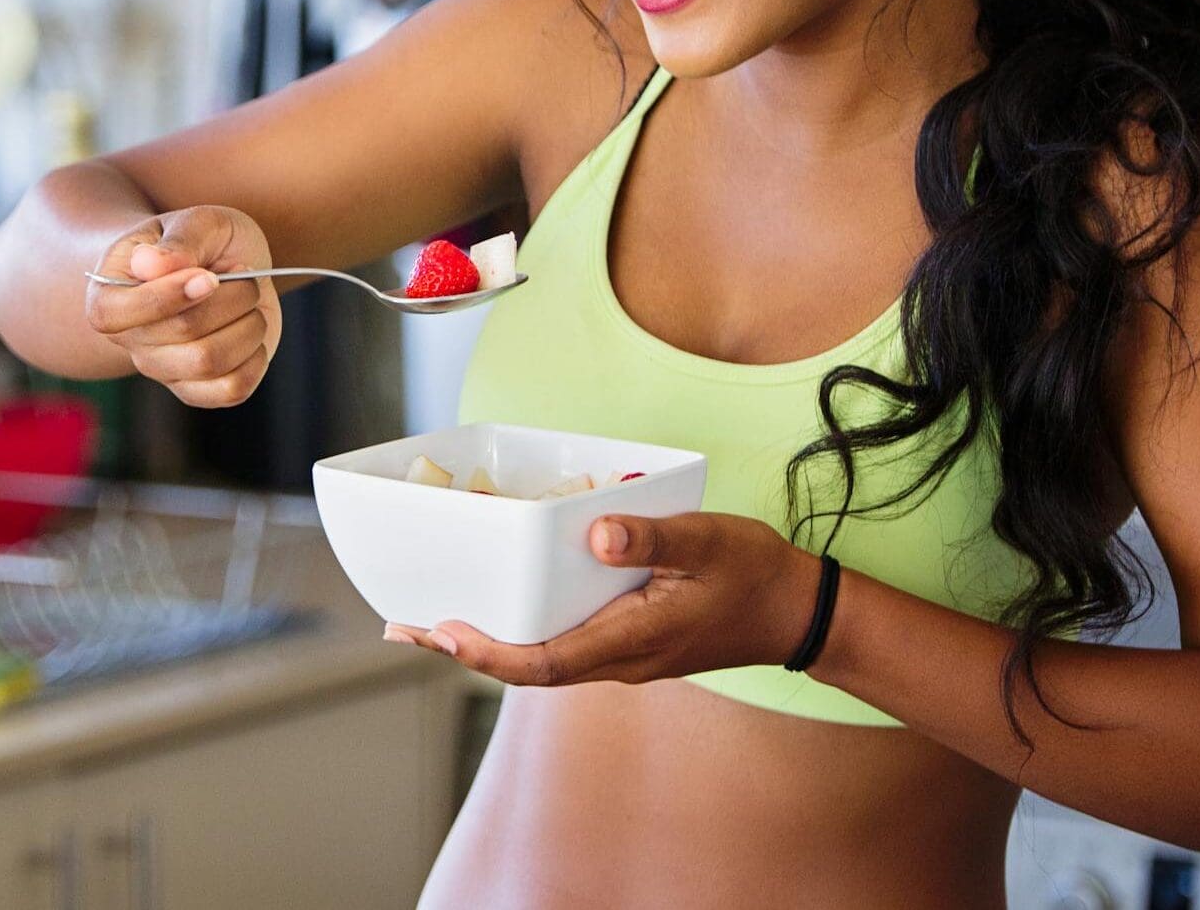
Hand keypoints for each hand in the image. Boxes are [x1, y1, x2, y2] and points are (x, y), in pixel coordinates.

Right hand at [85, 205, 282, 408]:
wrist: (219, 265)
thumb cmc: (198, 242)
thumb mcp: (196, 222)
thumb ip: (178, 241)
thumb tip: (150, 266)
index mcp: (109, 297)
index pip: (122, 313)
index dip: (171, 295)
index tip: (210, 275)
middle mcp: (130, 341)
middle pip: (183, 332)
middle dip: (230, 296)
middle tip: (241, 271)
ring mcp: (163, 370)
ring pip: (209, 363)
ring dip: (248, 324)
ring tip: (248, 299)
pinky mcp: (198, 389)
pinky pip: (231, 390)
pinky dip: (255, 357)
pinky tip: (251, 329)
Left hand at [384, 511, 823, 685]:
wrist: (795, 612)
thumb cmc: (751, 574)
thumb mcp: (707, 543)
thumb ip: (653, 538)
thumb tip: (598, 532)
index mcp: (629, 642)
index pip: (542, 663)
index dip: (486, 652)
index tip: (442, 632)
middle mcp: (616, 660)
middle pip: (525, 667)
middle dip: (464, 650)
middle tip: (404, 627)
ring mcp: (620, 657)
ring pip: (539, 660)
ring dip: (486, 644)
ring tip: (431, 622)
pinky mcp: (626, 644)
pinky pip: (560, 646)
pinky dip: (520, 632)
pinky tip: (500, 608)